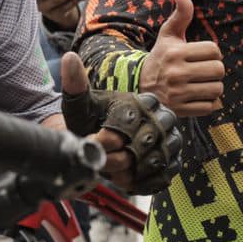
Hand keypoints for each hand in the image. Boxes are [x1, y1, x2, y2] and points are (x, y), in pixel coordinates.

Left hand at [61, 53, 182, 194]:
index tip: (93, 143)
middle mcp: (163, 117)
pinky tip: (127, 182)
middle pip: (144, 143)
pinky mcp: (173, 160)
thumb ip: (75, 84)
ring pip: (158, 160)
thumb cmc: (92, 121)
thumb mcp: (80, 104)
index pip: (128, 123)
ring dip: (133, 173)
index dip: (107, 139)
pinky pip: (165, 175)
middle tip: (102, 164)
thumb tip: (69, 58)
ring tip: (114, 175)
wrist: (103, 138)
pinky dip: (145, 183)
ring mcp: (171, 139)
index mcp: (143, 100)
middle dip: (118, 159)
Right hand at [138, 0, 224, 116]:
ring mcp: (179, 93)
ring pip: (217, 89)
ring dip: (214, 87)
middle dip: (215, 70)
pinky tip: (199, 96)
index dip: (212, 53)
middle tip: (205, 70)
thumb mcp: (168, 35)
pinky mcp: (181, 110)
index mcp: (176, 53)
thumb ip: (180, 15)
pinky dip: (209, 103)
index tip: (203, 56)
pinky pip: (210, 106)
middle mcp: (177, 73)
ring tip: (203, 83)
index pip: (213, 50)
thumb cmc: (160, 58)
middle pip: (218, 70)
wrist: (139, 87)